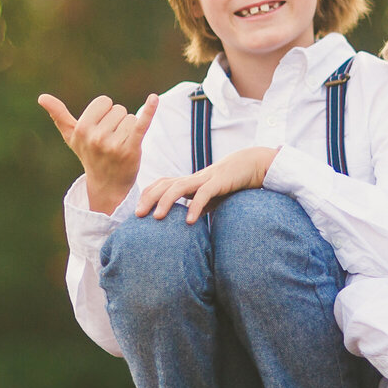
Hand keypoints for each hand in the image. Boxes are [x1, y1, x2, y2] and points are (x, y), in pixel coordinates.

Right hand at [38, 92, 157, 213]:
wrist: (108, 184)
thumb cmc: (89, 155)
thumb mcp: (72, 137)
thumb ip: (59, 115)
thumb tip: (42, 97)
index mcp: (82, 129)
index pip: (104, 102)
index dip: (105, 113)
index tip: (101, 128)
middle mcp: (96, 137)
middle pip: (119, 109)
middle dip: (118, 122)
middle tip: (112, 140)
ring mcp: (114, 144)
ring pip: (131, 117)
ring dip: (130, 129)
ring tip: (122, 145)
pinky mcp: (132, 149)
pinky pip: (141, 124)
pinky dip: (150, 111)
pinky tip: (154, 99)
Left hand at [136, 146, 278, 222]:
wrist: (250, 165)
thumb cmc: (229, 182)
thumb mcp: (210, 196)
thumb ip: (199, 206)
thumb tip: (188, 222)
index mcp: (188, 181)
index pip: (161, 184)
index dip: (147, 195)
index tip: (137, 211)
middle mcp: (192, 179)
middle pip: (164, 184)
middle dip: (149, 199)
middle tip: (138, 215)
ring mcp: (204, 179)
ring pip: (178, 187)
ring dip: (166, 202)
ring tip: (157, 218)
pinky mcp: (218, 182)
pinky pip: (204, 194)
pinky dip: (195, 207)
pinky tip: (189, 222)